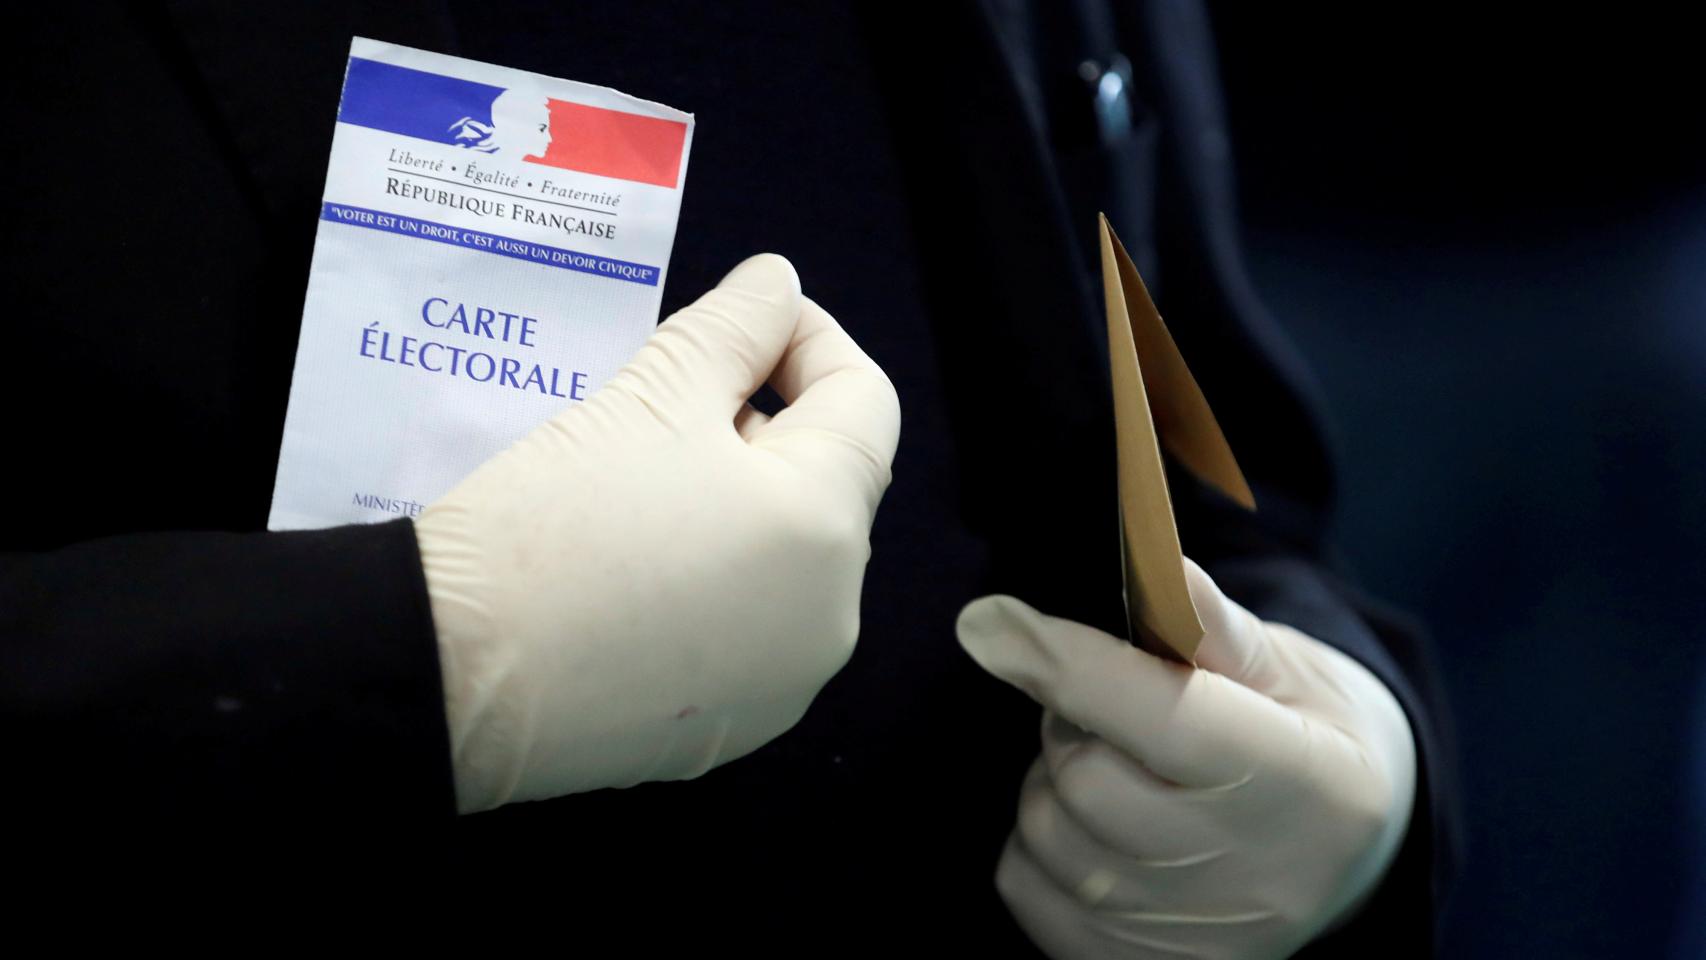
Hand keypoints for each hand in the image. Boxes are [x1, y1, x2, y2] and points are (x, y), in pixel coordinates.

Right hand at [417, 254, 899, 811]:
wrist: (445, 674)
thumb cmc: (551, 524)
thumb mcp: (648, 398)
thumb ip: (732, 327)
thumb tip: (778, 285)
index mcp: (826, 528)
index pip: (866, 402)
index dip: (810, 339)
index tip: (748, 317)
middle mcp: (830, 618)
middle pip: (825, 484)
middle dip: (760, 425)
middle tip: (668, 401)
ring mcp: (782, 685)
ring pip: (784, 561)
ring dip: (734, 504)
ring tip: (639, 480)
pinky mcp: (726, 732)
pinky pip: (742, 630)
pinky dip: (708, 582)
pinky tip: (629, 564)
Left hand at [957, 559, 1415, 959]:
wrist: (1345, 855)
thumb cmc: (1307, 737)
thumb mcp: (1288, 671)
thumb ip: (1211, 626)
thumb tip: (1151, 563)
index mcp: (1306, 785)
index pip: (1167, 720)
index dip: (1071, 665)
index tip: (993, 622)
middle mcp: (1255, 877)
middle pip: (1091, 782)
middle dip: (1071, 723)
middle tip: (1105, 706)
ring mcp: (1195, 937)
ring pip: (1048, 833)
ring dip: (1052, 783)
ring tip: (1111, 766)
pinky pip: (1026, 888)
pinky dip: (1035, 844)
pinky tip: (1092, 825)